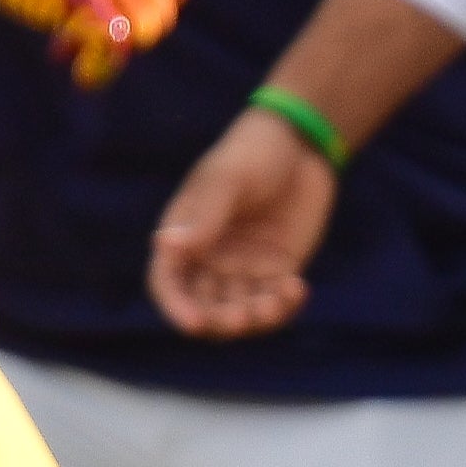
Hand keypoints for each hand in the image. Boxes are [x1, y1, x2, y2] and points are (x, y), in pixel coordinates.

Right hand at [151, 105, 339, 338]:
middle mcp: (209, 259)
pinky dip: (285, 304)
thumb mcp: (228, 179)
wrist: (300, 144)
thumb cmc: (252, 153)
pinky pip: (275, 300)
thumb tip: (166, 244)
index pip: (168, 282)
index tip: (195, 323)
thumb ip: (205, 216)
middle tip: (243, 316)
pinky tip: (297, 288)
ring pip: (241, 311)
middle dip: (221, 320)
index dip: (176, 307)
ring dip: (256, 318)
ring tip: (276, 301)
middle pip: (204, 307)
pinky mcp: (277, 269)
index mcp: (184, 236)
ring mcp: (243, 267)